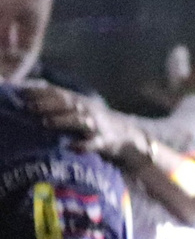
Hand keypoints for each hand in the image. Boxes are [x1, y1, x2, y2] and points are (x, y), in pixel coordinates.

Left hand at [21, 83, 142, 163]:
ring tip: (46, 123)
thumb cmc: (95, 122)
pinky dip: (83, 145)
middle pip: (67, 104)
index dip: (41, 93)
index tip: (22, 94)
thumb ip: (58, 100)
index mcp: (80, 101)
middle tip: (29, 107)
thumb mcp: (79, 107)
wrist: (128, 136)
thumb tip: (28, 91)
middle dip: (48, 104)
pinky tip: (72, 147)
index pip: (58, 93)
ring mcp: (97, 125)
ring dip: (62, 121)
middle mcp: (88, 110)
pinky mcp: (105, 141)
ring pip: (79, 121)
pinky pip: (94, 143)